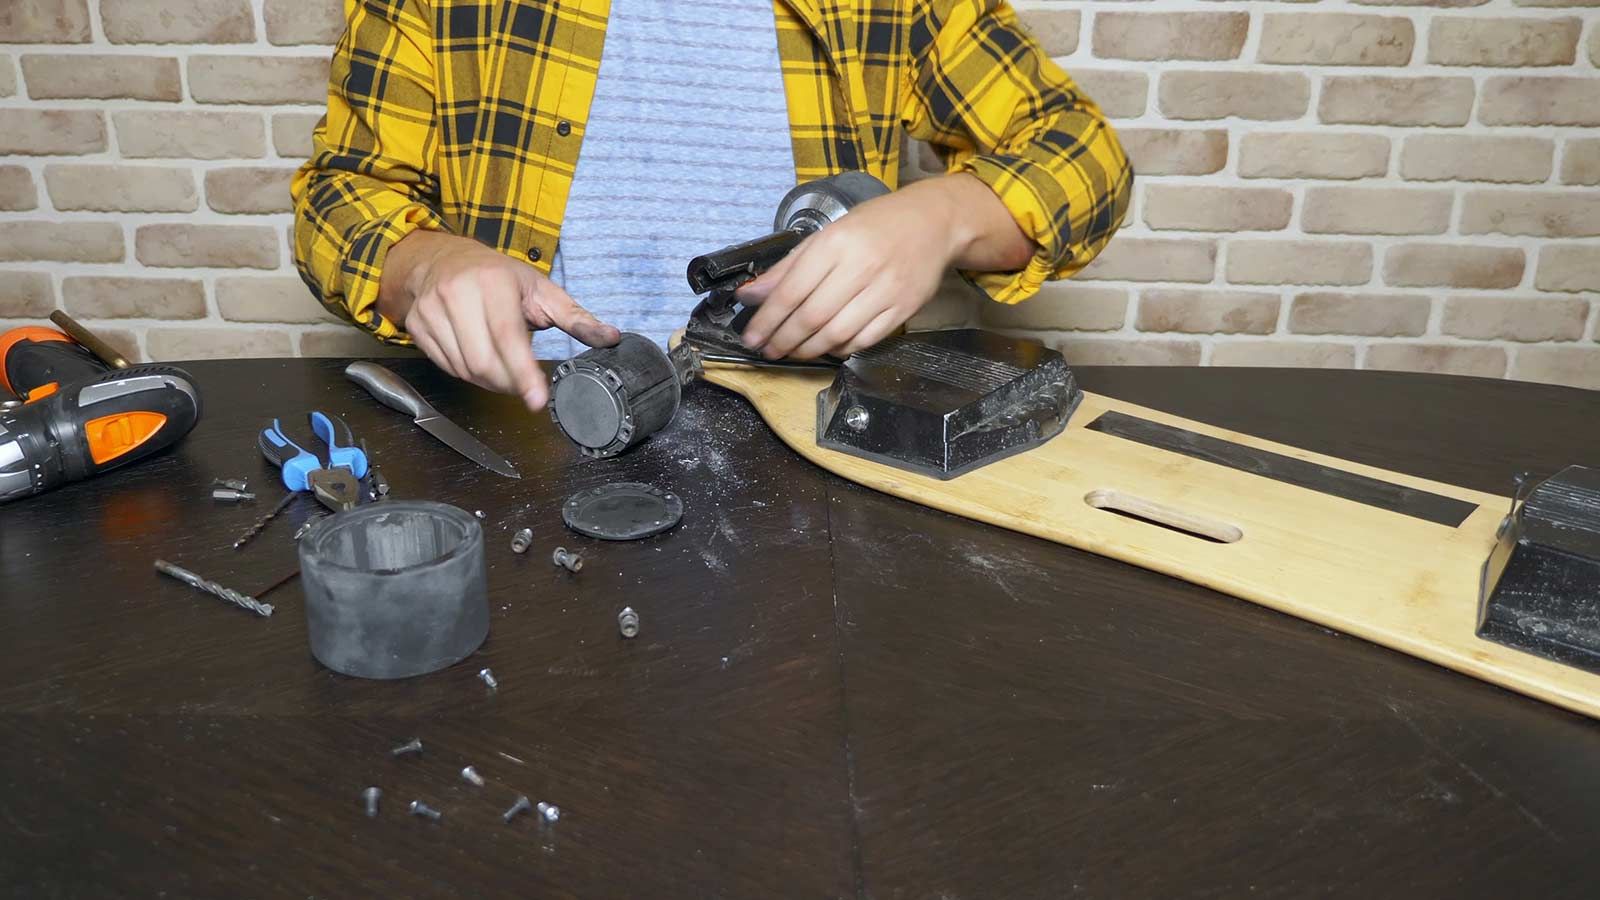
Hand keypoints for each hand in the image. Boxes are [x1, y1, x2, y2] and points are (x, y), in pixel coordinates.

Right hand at [379, 231, 619, 410]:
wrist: (439, 258)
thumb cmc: (498, 276)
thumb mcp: (541, 289)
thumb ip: (577, 317)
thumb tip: (611, 338)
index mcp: (492, 282)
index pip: (508, 336)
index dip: (523, 373)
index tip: (537, 400)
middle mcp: (457, 293)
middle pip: (484, 361)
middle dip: (509, 381)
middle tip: (524, 381)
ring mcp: (431, 309)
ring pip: (465, 369)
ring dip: (490, 380)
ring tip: (503, 364)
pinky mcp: (416, 325)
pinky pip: (447, 367)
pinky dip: (468, 373)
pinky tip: (478, 356)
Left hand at [735, 173, 1032, 360]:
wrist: (932, 223)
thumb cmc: (874, 226)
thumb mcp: (826, 235)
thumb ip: (787, 267)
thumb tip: (750, 295)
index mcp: (835, 244)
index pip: (791, 291)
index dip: (767, 319)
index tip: (752, 336)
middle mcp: (860, 268)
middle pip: (812, 317)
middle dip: (784, 339)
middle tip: (768, 349)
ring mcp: (885, 291)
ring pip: (837, 334)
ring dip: (808, 350)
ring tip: (791, 352)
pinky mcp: (903, 309)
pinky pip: (865, 340)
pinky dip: (840, 349)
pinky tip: (826, 347)